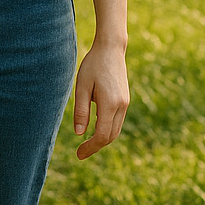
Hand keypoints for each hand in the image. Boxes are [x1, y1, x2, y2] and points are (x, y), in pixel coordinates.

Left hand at [73, 40, 127, 159]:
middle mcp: (121, 106)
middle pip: (111, 136)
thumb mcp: (81, 86)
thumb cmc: (92, 66)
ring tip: (86, 145)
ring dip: (102, 140)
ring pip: (116, 130)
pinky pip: (117, 121)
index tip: (78, 154)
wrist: (111, 49)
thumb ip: (81, 111)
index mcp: (110, 104)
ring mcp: (125, 103)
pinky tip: (94, 130)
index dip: (91, 147)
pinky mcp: (125, 100)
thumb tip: (79, 133)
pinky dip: (107, 130)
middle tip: (80, 153)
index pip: (102, 135)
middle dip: (96, 146)